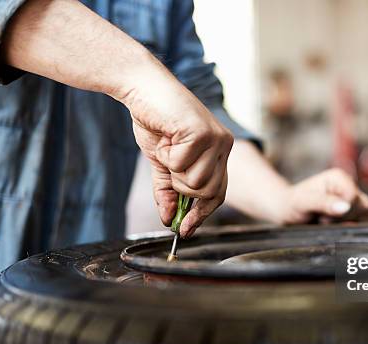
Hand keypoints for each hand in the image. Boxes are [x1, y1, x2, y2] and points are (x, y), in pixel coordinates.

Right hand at [122, 67, 232, 236]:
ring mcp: (216, 139)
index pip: (217, 193)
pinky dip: (167, 156)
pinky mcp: (203, 133)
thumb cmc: (155, 121)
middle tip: (168, 165)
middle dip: (182, 188)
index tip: (185, 230)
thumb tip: (168, 220)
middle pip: (207, 193)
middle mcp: (224, 145)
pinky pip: (182, 166)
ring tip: (168, 146)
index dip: (201, 214)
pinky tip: (167, 137)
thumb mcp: (163, 162)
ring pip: (196, 183)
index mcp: (220, 152)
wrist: (143, 89)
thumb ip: (168, 191)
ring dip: (173, 170)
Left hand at [279, 168, 367, 223]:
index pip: (353, 197)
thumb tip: (345, 207)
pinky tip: (330, 223)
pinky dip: (345, 226)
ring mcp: (350, 198)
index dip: (341, 211)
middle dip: (342, 217)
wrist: (287, 211)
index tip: (323, 214)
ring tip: (325, 220)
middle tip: (322, 218)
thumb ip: (323, 203)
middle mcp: (347, 185)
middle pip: (361, 206)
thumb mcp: (303, 202)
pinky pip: (359, 221)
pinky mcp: (351, 210)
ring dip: (343, 222)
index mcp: (339, 177)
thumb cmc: (292, 204)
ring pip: (362, 215)